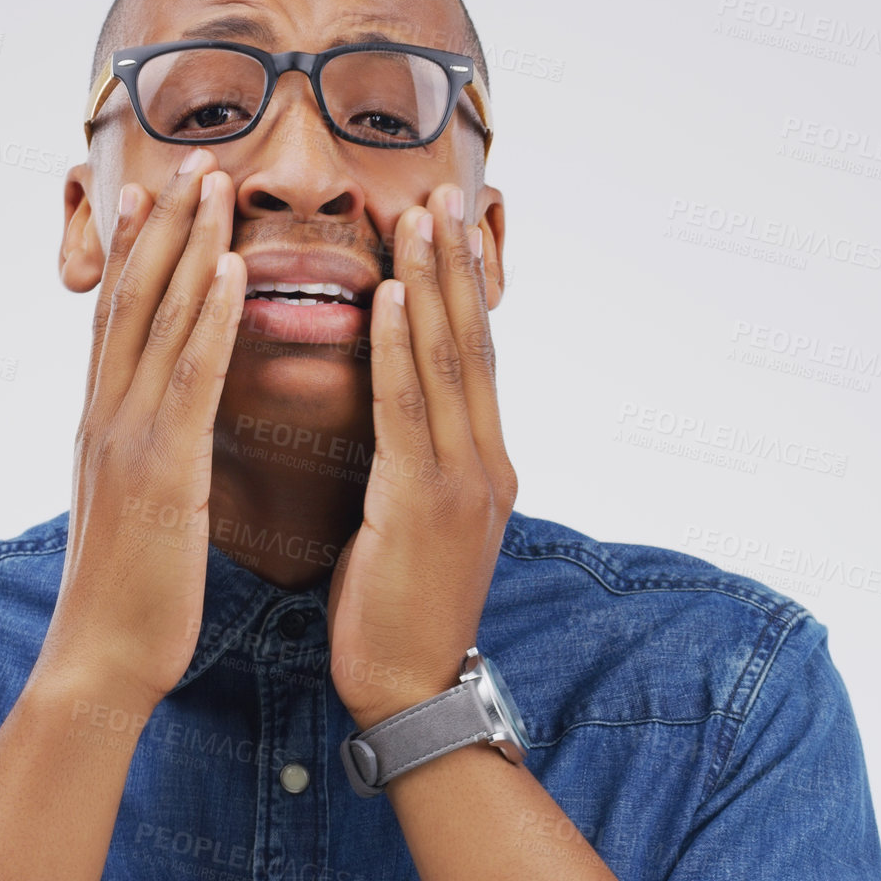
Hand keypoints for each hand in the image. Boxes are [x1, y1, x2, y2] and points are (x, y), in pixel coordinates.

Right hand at [36, 149, 246, 705]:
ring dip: (190, 243)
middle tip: (193, 154)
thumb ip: (142, 452)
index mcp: (101, 421)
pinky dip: (212, 318)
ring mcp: (127, 435)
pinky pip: (190, 378)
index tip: (155, 188)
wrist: (102, 659)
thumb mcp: (132, 504)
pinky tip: (235, 270)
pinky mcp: (160, 469)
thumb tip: (158, 423)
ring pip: (158, 319)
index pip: (117, 314)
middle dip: (164, 221)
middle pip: (134, 295)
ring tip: (216, 182)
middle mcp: (106, 413)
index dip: (135, 246)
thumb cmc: (130, 590)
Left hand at [327, 182, 516, 729]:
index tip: (451, 225)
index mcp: (484, 462)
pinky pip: (410, 408)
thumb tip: (395, 414)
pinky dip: (403, 346)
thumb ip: (415, 461)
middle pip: (474, 340)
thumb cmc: (397, 606)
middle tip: (444, 190)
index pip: (477, 356)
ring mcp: (465, 479)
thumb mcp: (415, 521)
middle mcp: (486, 459)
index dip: (464, 286)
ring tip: (421, 215)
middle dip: (456, 262)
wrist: (409, 690)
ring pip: (451, 360)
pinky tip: (394, 295)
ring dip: (434, 280)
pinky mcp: (427, 502)